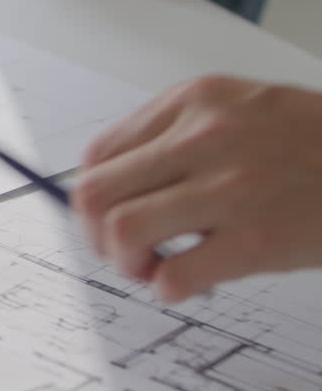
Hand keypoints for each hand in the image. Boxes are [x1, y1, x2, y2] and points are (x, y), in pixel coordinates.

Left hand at [73, 75, 321, 302]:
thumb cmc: (312, 141)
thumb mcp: (239, 107)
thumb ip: (175, 134)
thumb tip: (111, 185)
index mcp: (194, 102)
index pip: (98, 155)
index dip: (90, 196)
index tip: (106, 215)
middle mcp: (205, 138)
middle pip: (96, 193)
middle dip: (94, 233)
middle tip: (119, 249)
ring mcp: (230, 188)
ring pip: (123, 231)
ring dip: (124, 262)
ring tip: (149, 267)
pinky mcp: (258, 239)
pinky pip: (176, 275)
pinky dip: (167, 288)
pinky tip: (184, 283)